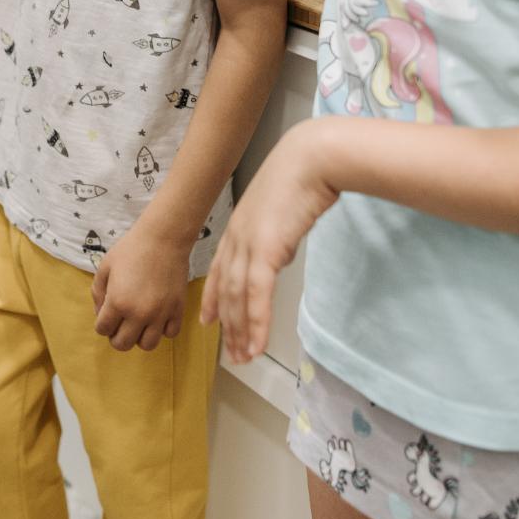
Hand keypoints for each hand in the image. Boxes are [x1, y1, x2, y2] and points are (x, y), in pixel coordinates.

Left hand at [91, 222, 192, 351]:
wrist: (163, 238)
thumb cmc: (131, 249)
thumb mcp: (105, 267)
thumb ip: (98, 293)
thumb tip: (101, 313)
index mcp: (118, 303)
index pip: (103, 330)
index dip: (102, 324)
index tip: (107, 315)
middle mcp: (139, 314)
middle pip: (122, 344)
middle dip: (117, 336)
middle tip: (120, 323)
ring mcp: (160, 314)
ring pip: (147, 345)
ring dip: (140, 337)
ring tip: (139, 323)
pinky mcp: (178, 310)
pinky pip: (170, 334)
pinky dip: (162, 330)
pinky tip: (158, 317)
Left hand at [200, 118, 340, 364]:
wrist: (311, 159)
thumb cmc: (302, 176)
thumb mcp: (279, 209)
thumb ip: (273, 235)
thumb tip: (276, 256)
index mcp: (239, 228)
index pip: (218, 271)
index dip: (212, 298)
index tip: (207, 320)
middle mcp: (237, 239)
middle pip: (227, 292)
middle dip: (229, 326)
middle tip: (232, 354)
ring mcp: (249, 246)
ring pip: (239, 300)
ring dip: (242, 333)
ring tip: (244, 358)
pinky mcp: (267, 251)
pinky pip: (257, 297)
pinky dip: (257, 325)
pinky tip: (257, 346)